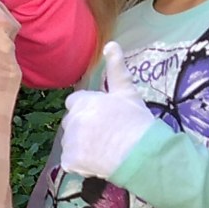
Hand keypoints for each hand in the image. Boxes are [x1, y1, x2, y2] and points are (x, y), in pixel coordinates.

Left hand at [59, 44, 159, 176]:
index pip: (74, 102)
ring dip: (81, 145)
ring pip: (71, 143)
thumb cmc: (135, 120)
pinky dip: (82, 164)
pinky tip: (99, 163)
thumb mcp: (127, 92)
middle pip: (71, 123)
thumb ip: (116, 68)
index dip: (87, 109)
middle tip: (105, 134)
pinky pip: (72, 162)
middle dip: (83, 127)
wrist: (139, 153)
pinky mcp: (70, 162)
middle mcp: (71, 120)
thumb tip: (111, 44)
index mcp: (81, 102)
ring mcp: (69, 142)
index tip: (102, 116)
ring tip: (105, 150)